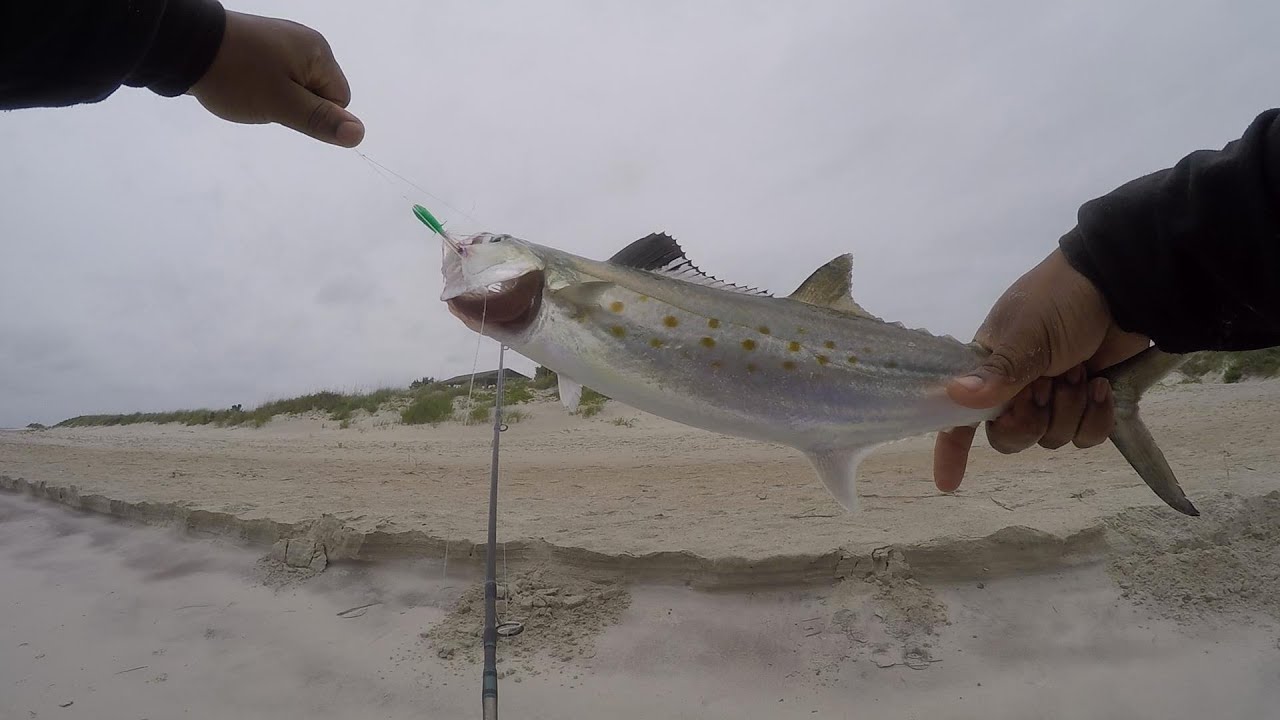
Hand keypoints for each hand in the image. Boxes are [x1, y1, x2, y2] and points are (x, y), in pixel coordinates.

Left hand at [188, 11, 363, 146]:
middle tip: (263, 98)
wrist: (183, 44)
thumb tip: (359, 135)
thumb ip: (320, 121)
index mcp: (317, 52)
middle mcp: (305, 42)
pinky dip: (263, 85)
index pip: (340, 99)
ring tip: (249, 90)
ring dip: (277, 97)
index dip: (315, 113)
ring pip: (296, 86)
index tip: (283, 106)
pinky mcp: (261, 44)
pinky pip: (277, 75)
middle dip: (296, 104)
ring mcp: (282, 41)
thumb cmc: (236, 76)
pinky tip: (243, 81)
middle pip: (319, 92)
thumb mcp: (280, 104)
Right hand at [932, 248, 1150, 491]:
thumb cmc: (1061, 300)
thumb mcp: (1025, 333)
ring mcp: (1054, 397)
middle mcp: (1016, 388)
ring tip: (1080, 372)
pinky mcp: (1088, 402)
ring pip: (1052, 439)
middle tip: (1044, 388)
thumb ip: (996, 372)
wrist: (1121, 285)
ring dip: (1070, 409)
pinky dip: (1096, 416)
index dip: (952, 449)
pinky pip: (1086, 437)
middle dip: (1031, 420)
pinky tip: (1102, 386)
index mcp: (989, 369)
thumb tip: (954, 395)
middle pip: (1010, 438)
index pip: (960, 415)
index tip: (947, 484)